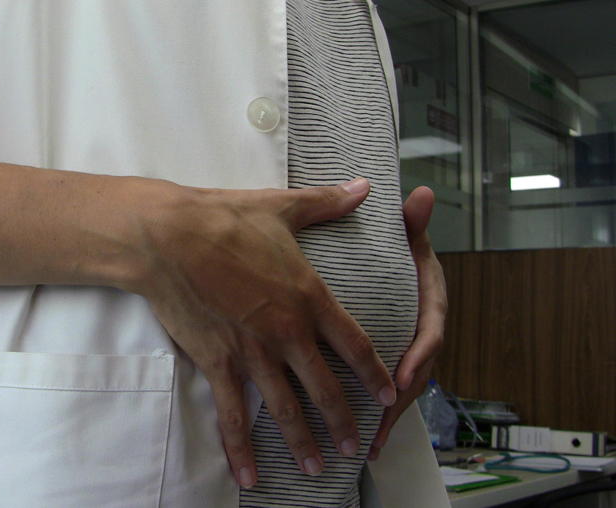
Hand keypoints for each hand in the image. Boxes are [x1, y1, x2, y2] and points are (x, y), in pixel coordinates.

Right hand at [133, 178, 397, 486]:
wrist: (168, 237)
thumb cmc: (223, 218)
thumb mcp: (281, 207)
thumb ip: (327, 203)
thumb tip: (364, 186)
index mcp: (308, 295)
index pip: (354, 343)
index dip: (374, 373)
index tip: (389, 394)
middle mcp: (287, 331)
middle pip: (326, 387)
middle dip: (344, 420)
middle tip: (358, 446)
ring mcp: (253, 352)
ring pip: (285, 408)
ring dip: (303, 441)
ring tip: (317, 468)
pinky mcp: (218, 362)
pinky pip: (233, 414)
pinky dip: (240, 447)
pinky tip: (249, 474)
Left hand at [366, 186, 446, 460]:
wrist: (387, 263)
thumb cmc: (394, 250)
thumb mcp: (405, 235)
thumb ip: (412, 221)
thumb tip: (421, 194)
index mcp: (429, 300)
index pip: (431, 330)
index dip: (420, 355)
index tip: (406, 375)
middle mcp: (423, 328)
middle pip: (419, 369)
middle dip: (402, 398)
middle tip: (383, 418)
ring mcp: (410, 347)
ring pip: (405, 387)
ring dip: (389, 415)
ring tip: (371, 440)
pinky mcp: (394, 360)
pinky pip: (390, 391)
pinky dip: (380, 415)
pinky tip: (367, 439)